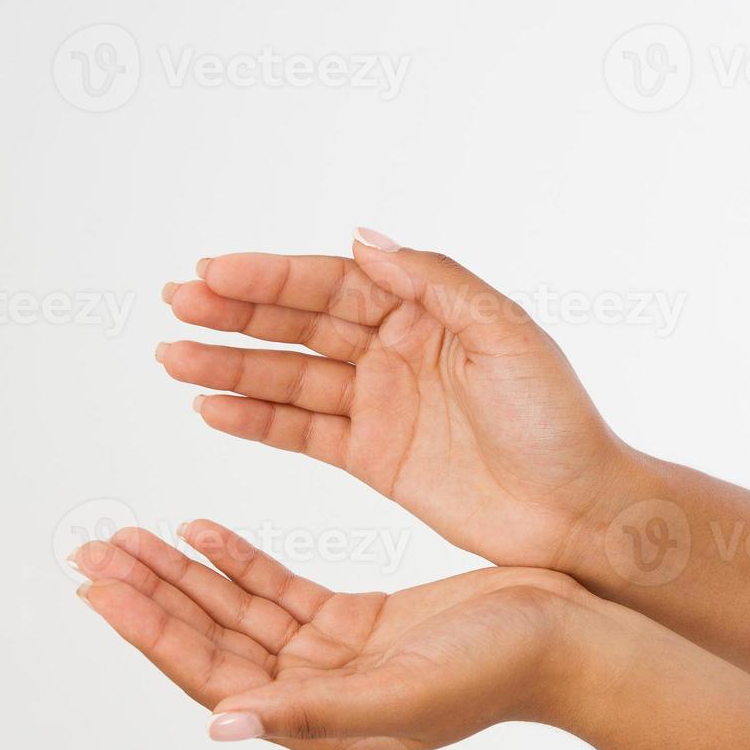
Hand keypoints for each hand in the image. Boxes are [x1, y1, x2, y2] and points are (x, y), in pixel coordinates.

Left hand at [69, 520, 583, 749]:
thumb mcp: (404, 693)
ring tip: (138, 532)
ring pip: (235, 607)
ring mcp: (330, 653)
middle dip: (151, 593)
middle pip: (209, 637)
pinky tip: (206, 529)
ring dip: (186, 571)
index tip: (101, 585)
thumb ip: (312, 712)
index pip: (208, 673)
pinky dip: (238, 557)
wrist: (563, 636)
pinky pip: (277, 585)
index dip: (151, 629)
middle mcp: (311, 691)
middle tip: (97, 549)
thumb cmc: (499, 670)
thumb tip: (223, 728)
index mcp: (315, 720)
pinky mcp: (352, 617)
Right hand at [158, 229, 623, 568]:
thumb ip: (433, 281)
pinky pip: (301, 433)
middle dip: (237, 313)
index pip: (334, 282)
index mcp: (425, 310)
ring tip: (174, 359)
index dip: (272, 276)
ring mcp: (377, 403)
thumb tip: (362, 235)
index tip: (214, 271)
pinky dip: (256, 421)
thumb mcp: (504, 332)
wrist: (576, 513)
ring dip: (231, 367)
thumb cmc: (554, 418)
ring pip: (289, 378)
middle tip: (176, 303)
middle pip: (300, 324)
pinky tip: (212, 409)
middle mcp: (392, 349)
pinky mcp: (369, 455)